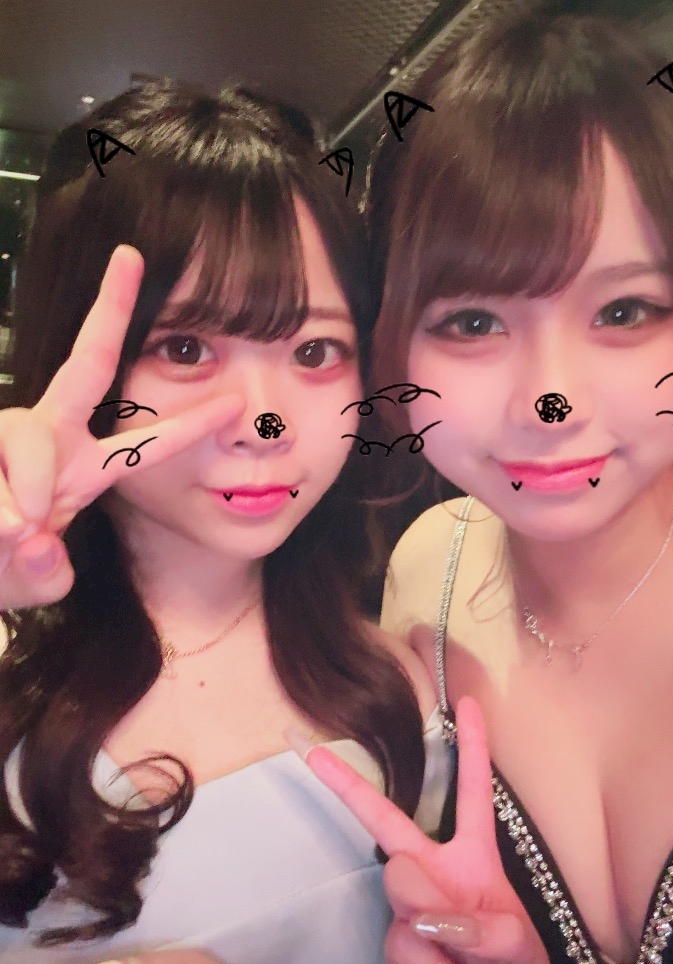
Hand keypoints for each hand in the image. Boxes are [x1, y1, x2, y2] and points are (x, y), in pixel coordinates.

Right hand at [0, 245, 243, 609]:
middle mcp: (49, 436)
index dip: (189, 423)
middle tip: (131, 258)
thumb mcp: (33, 583)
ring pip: (22, 434)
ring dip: (22, 486)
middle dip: (108, 309)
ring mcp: (5, 433)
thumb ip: (44, 574)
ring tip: (17, 529)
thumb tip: (32, 534)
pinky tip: (0, 525)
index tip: (235, 401)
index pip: (144, 443)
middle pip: (85, 364)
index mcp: (84, 468)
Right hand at [305, 696, 553, 963]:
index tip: (467, 701)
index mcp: (474, 855)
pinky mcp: (397, 944)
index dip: (472, 746)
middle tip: (312, 752)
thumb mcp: (519, 948)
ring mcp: (410, 907)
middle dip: (346, 784)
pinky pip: (402, 944)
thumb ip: (486, 929)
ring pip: (401, 890)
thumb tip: (429, 914)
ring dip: (436, 932)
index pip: (474, 792)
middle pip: (386, 821)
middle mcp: (435, 870)